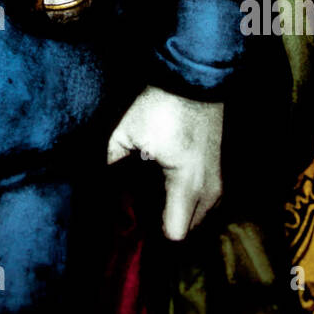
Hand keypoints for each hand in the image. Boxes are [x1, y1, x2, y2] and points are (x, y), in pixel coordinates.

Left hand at [106, 85, 223, 240]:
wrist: (193, 79)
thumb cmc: (160, 106)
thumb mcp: (126, 132)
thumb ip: (109, 162)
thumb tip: (94, 182)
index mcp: (187, 185)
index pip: (174, 234)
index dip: (152, 232)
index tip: (134, 219)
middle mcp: (209, 190)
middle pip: (186, 229)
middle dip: (163, 223)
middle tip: (139, 206)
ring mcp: (217, 182)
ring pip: (197, 216)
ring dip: (176, 212)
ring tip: (152, 193)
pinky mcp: (218, 172)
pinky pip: (203, 202)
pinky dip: (186, 200)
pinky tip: (166, 183)